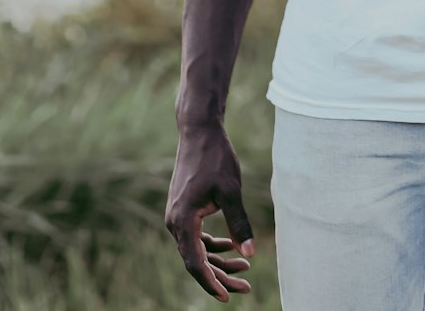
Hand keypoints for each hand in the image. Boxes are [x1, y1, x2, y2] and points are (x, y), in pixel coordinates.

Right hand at [165, 121, 255, 299]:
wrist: (199, 130)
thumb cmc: (216, 157)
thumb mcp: (231, 191)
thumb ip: (239, 223)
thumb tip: (249, 254)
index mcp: (183, 220)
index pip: (195, 263)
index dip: (211, 283)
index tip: (227, 297)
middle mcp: (174, 222)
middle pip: (196, 260)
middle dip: (220, 276)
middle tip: (245, 288)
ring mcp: (177, 216)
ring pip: (196, 250)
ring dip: (218, 261)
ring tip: (244, 269)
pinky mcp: (182, 210)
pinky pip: (195, 237)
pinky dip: (213, 245)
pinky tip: (232, 248)